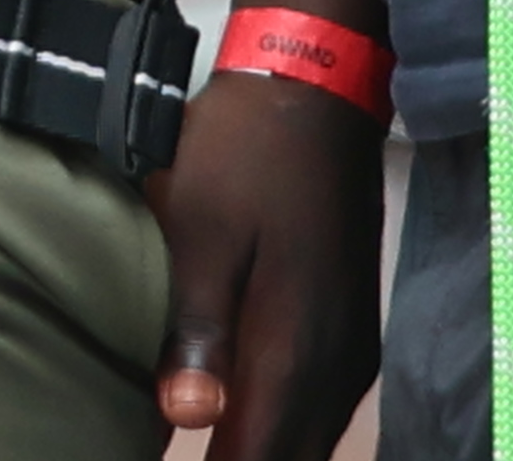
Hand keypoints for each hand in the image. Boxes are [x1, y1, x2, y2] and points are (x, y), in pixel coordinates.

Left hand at [148, 63, 381, 455]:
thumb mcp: (202, 229)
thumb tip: (188, 419)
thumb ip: (196, 331)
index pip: (256, 460)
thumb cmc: (246, 154)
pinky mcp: (350, 334)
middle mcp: (335, 368)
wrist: (317, 89)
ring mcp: (350, 353)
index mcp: (295, 351)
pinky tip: (238, 425)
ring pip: (309, 444)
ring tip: (198, 450)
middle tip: (162, 454)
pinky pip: (318, 413)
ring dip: (258, 452)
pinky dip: (280, 432)